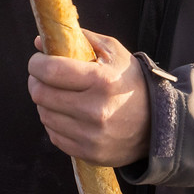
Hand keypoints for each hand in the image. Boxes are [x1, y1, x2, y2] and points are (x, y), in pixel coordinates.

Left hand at [27, 30, 150, 167]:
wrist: (158, 124)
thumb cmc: (131, 83)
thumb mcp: (114, 53)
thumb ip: (80, 40)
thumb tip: (39, 42)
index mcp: (102, 81)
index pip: (51, 71)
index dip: (36, 63)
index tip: (38, 61)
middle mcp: (95, 110)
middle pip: (41, 94)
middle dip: (36, 81)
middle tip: (41, 77)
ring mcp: (91, 136)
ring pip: (44, 115)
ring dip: (44, 103)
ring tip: (56, 95)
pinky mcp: (89, 153)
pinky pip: (54, 136)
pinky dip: (54, 123)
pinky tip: (65, 114)